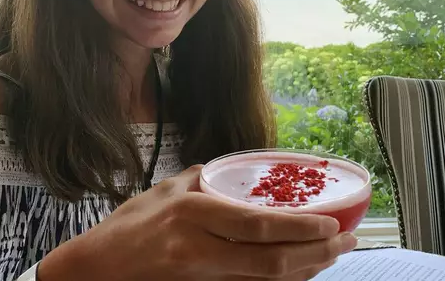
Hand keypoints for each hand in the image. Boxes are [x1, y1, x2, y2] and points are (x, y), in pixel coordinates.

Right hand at [39, 165, 355, 280]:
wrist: (97, 271)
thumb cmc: (127, 227)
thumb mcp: (163, 192)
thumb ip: (201, 182)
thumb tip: (233, 174)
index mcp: (191, 215)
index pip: (257, 225)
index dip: (300, 228)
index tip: (332, 222)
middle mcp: (199, 249)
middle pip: (271, 261)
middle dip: (317, 253)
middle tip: (347, 242)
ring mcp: (201, 277)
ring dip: (305, 270)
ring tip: (332, 256)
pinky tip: (299, 272)